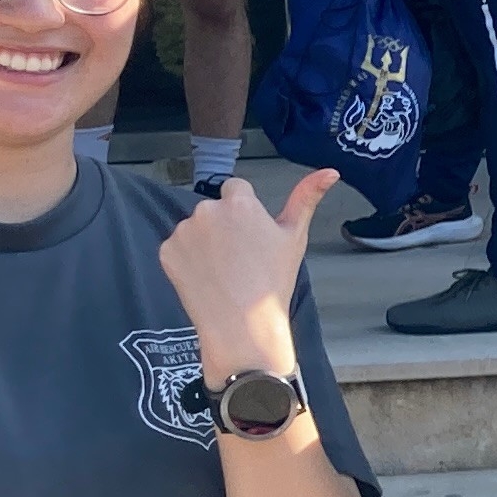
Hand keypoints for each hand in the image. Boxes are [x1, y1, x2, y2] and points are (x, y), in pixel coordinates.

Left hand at [159, 168, 333, 370]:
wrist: (242, 325)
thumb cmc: (273, 281)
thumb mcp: (295, 237)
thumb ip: (307, 198)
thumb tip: (330, 171)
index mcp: (239, 202)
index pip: (236, 188)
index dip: (245, 212)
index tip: (251, 236)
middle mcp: (207, 209)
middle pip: (215, 208)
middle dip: (224, 226)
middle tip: (240, 258)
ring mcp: (183, 231)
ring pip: (195, 228)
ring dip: (204, 242)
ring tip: (223, 271)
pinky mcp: (166, 251)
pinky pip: (177, 247)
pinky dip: (187, 259)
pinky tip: (205, 277)